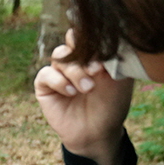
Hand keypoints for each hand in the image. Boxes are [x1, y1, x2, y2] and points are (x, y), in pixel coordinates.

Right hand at [34, 30, 132, 164]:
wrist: (98, 132)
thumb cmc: (112, 104)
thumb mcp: (119, 77)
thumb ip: (111, 56)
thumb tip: (102, 37)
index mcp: (93, 53)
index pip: (87, 33)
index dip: (93, 38)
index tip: (104, 54)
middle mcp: (75, 60)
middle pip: (71, 41)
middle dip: (84, 54)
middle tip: (97, 70)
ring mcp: (59, 72)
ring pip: (59, 56)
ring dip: (75, 71)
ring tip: (87, 88)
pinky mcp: (44, 86)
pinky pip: (45, 74)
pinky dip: (58, 82)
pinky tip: (70, 93)